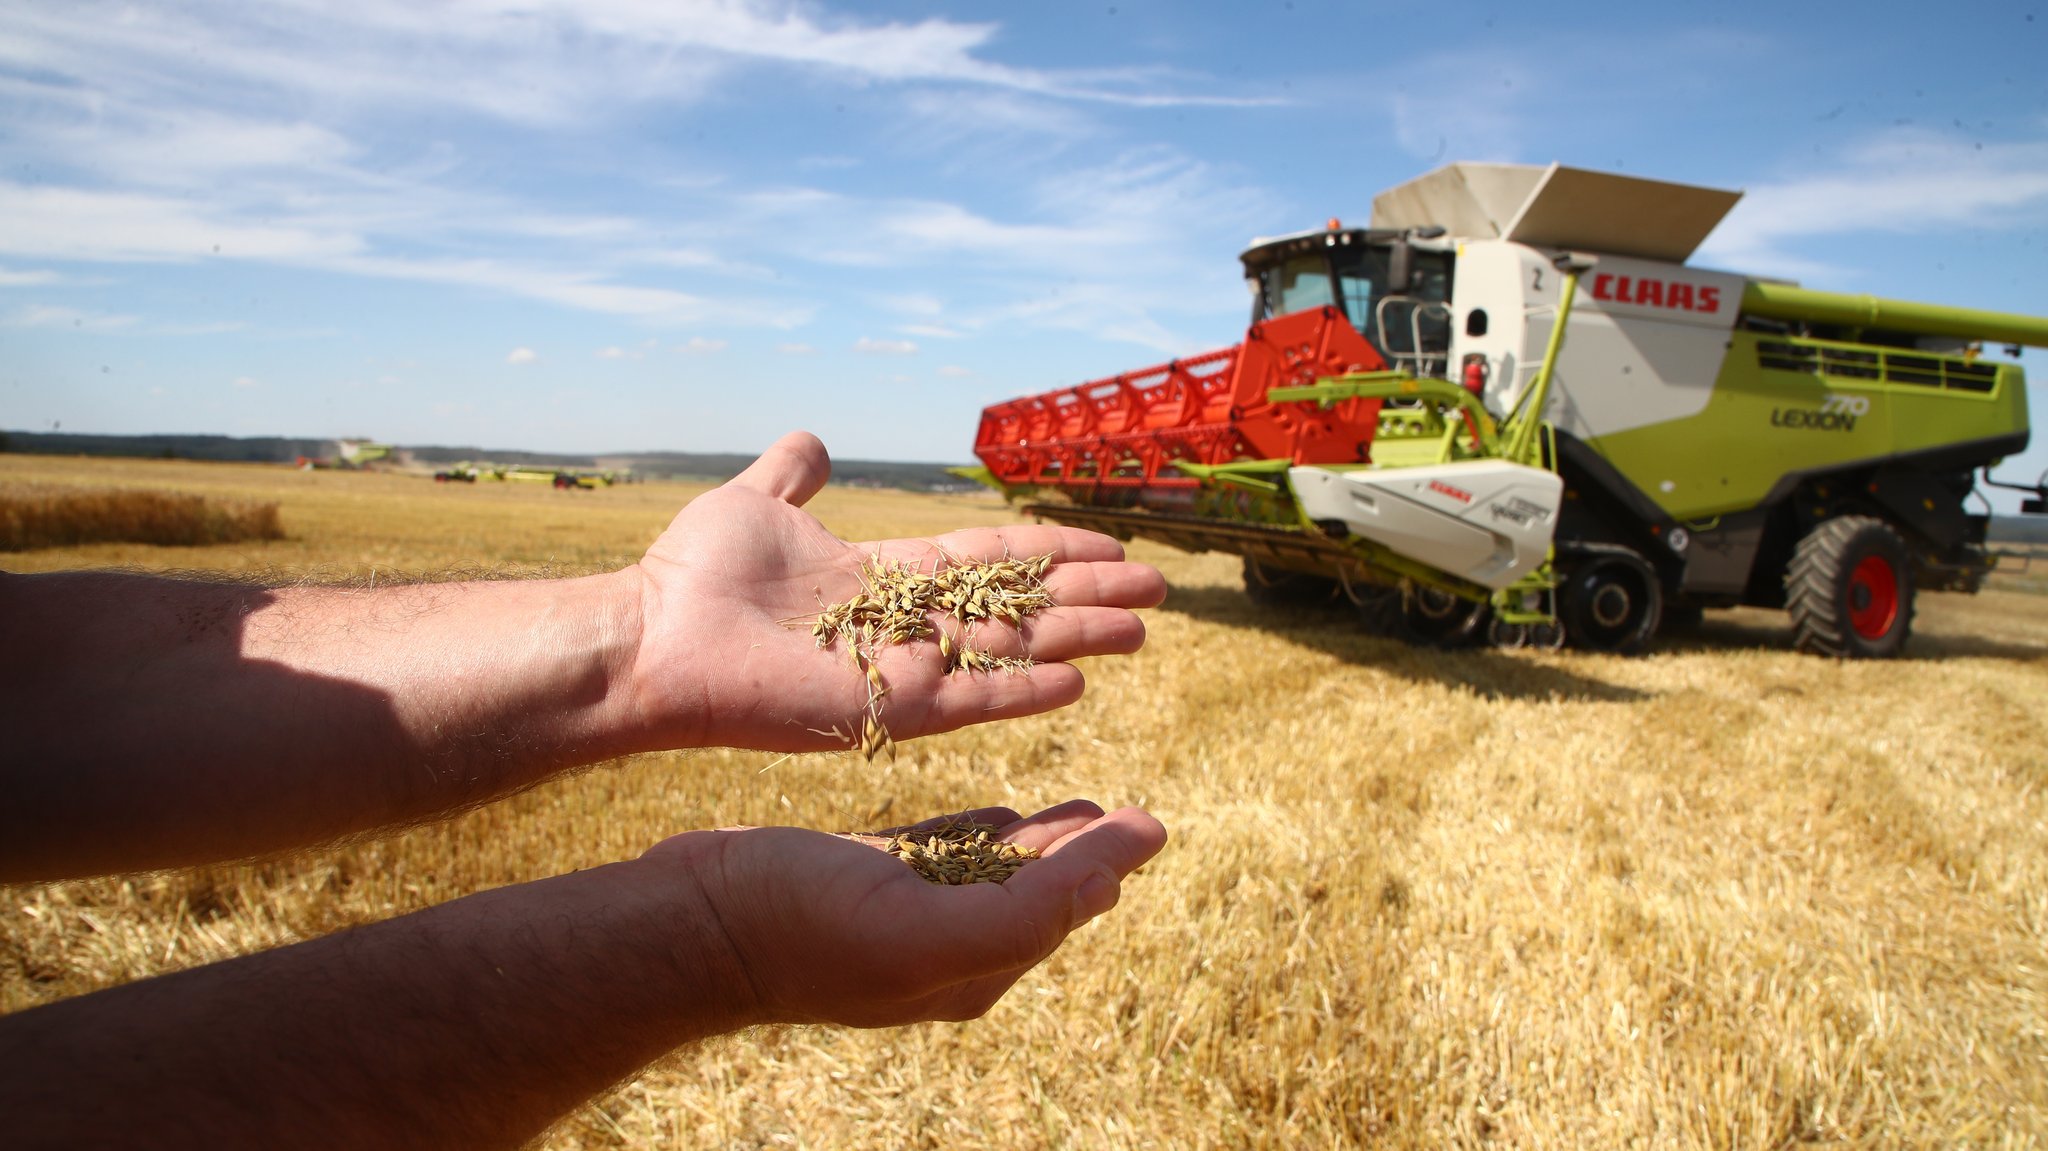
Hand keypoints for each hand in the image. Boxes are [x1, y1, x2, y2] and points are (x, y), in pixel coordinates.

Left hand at [625, 430, 1166, 751]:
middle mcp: (905, 625)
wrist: (651, 633)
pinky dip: (1023, 690)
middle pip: (1018, 608)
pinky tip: (1080, 679)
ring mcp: (902, 668)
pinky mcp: (886, 706)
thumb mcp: (754, 502)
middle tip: (1157, 588)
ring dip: (1078, 638)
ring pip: (1011, 651)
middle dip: (1085, 596)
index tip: (1106, 546)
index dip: (1047, 555)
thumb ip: (793, 475)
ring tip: (1143, 628)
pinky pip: (972, 698)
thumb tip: (814, 441)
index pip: (986, 565)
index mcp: (883, 580)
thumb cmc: (690, 575)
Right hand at [650, 801, 1167, 1025]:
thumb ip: (1024, 910)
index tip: (1150, 823)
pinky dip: (976, 831)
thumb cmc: (801, 926)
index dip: (1105, 867)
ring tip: (1083, 808)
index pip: (1058, 913)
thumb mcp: (924, 928)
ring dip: (1039, 841)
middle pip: (1034, 894)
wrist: (689, 920)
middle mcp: (937, 948)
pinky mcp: (856, 877)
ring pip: (990, 870)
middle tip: (1130, 811)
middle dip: (1083, 854)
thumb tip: (1113, 881)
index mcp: (965, 971)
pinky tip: (997, 813)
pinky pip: (936, 852)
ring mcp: (894, 913)